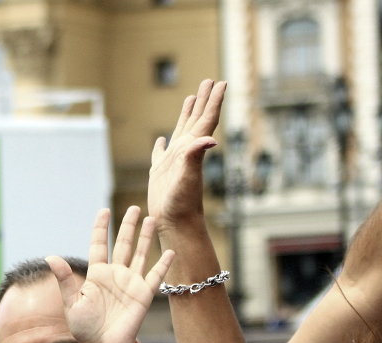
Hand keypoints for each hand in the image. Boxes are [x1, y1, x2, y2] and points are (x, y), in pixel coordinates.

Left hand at [49, 207, 172, 342]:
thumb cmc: (84, 328)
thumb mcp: (71, 302)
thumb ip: (64, 279)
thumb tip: (50, 257)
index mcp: (96, 274)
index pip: (99, 245)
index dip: (101, 228)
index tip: (103, 211)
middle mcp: (114, 275)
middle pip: (123, 244)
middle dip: (128, 226)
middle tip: (134, 207)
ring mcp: (130, 283)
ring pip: (140, 254)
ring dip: (146, 237)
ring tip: (152, 218)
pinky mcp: (144, 294)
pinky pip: (156, 275)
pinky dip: (164, 263)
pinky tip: (170, 251)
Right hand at [148, 79, 224, 229]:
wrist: (174, 223)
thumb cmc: (182, 203)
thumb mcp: (188, 177)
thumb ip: (196, 155)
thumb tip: (209, 138)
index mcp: (193, 148)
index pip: (207, 119)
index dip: (214, 100)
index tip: (221, 82)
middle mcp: (186, 151)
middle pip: (197, 119)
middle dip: (203, 100)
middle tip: (209, 80)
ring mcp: (173, 161)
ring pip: (182, 131)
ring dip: (187, 114)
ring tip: (191, 98)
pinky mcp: (160, 172)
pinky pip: (161, 153)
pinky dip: (162, 144)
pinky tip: (162, 139)